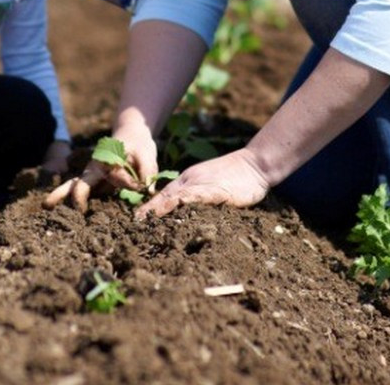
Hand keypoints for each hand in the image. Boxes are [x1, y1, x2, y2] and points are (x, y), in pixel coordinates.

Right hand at [42, 126, 158, 211]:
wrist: (131, 136)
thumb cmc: (138, 145)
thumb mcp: (147, 155)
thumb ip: (146, 171)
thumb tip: (146, 191)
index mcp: (107, 159)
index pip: (115, 178)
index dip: (130, 183)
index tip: (142, 185)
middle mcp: (95, 169)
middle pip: (80, 183)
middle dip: (71, 196)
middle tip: (52, 206)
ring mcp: (93, 177)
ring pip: (74, 187)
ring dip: (60, 196)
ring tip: (45, 206)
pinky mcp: (95, 184)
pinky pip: (82, 193)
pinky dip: (72, 201)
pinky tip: (57, 210)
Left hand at [135, 148, 270, 218]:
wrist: (254, 164)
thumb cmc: (232, 177)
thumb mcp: (207, 186)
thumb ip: (193, 196)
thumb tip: (178, 211)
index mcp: (186, 183)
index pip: (163, 197)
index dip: (149, 209)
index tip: (135, 221)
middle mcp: (190, 183)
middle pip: (166, 198)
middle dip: (150, 212)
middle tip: (135, 225)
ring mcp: (202, 186)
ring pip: (178, 197)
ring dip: (163, 209)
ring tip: (148, 220)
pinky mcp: (216, 190)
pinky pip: (198, 197)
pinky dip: (186, 203)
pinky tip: (176, 210)